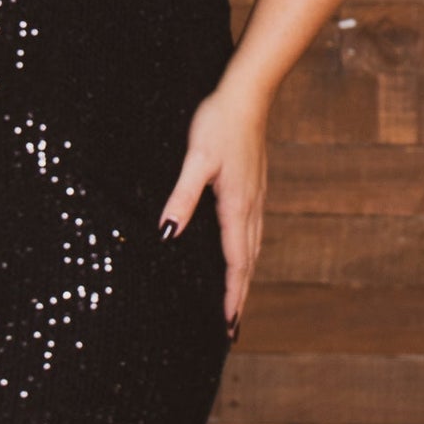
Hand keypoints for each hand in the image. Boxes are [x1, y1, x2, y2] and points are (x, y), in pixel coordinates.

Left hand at [157, 80, 270, 337]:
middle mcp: (251, 207)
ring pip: (253, 247)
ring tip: (237, 300)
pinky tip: (241, 252)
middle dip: (240, 295)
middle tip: (233, 328)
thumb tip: (168, 233)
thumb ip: (182, 196)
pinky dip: (247, 253)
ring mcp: (256, 197)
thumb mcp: (195, 159)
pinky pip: (253, 231)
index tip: (228, 324)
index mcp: (237, 206)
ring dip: (245, 276)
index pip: (235, 262)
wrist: (248, 96)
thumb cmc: (218, 123)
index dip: (231, 294)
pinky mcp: (254, 187)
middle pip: (247, 262)